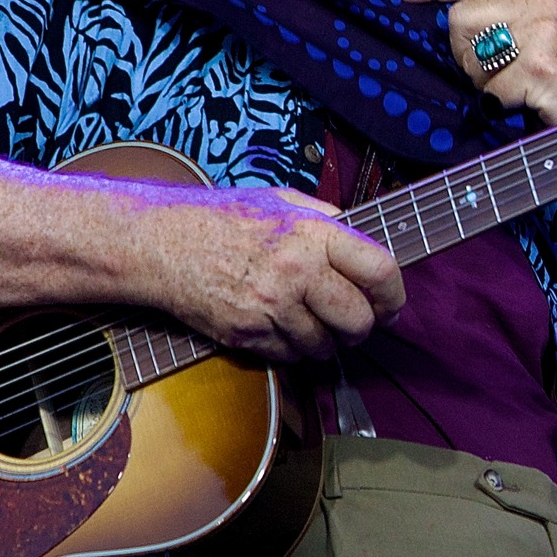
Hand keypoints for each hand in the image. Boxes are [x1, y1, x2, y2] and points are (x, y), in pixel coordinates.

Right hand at [140, 186, 403, 360]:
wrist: (162, 244)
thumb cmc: (221, 218)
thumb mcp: (280, 200)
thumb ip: (325, 218)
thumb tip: (363, 237)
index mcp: (312, 234)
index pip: (380, 272)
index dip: (394, 295)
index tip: (391, 304)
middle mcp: (296, 271)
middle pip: (359, 320)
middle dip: (363, 327)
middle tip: (355, 323)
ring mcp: (271, 306)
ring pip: (324, 346)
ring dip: (325, 342)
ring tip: (312, 322)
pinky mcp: (247, 333)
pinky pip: (290, 357)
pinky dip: (292, 349)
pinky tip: (281, 327)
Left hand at [393, 0, 556, 125]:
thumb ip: (515, 18)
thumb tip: (458, 21)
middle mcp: (542, 4)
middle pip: (461, 17)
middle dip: (464, 53)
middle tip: (493, 76)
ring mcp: (542, 33)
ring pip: (472, 54)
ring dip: (485, 82)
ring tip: (518, 90)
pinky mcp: (540, 67)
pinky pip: (492, 89)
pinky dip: (504, 106)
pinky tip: (531, 104)